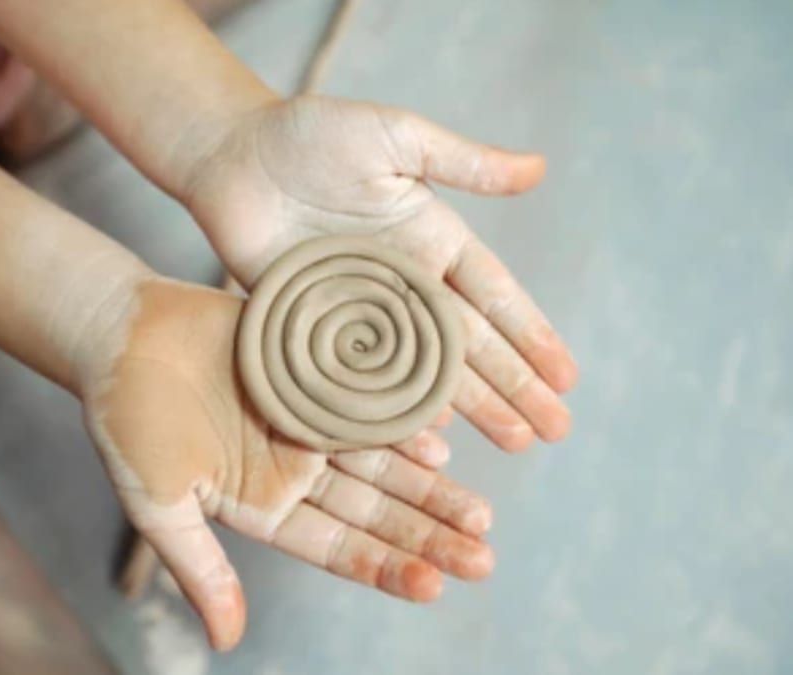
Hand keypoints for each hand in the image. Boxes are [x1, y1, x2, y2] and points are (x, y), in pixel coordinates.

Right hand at [82, 277, 493, 650]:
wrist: (122, 335)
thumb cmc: (129, 422)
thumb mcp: (160, 503)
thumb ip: (200, 568)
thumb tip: (226, 643)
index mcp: (266, 503)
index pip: (337, 545)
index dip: (383, 565)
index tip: (432, 586)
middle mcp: (298, 466)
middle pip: (375, 507)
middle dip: (426, 533)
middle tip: (481, 557)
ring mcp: (310, 419)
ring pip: (383, 459)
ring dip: (431, 485)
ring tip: (480, 513)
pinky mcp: (314, 372)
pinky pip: (368, 398)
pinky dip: (403, 418)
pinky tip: (443, 440)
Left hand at [183, 95, 576, 451]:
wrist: (233, 155)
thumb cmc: (312, 135)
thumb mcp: (396, 137)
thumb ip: (462, 162)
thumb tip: (540, 170)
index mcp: (432, 242)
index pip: (494, 297)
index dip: (531, 336)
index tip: (567, 377)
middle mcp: (406, 286)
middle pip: (470, 346)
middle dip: (515, 387)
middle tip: (554, 431)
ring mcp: (364, 315)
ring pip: (426, 371)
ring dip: (473, 408)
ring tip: (513, 444)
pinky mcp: (318, 330)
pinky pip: (361, 379)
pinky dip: (395, 408)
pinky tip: (432, 437)